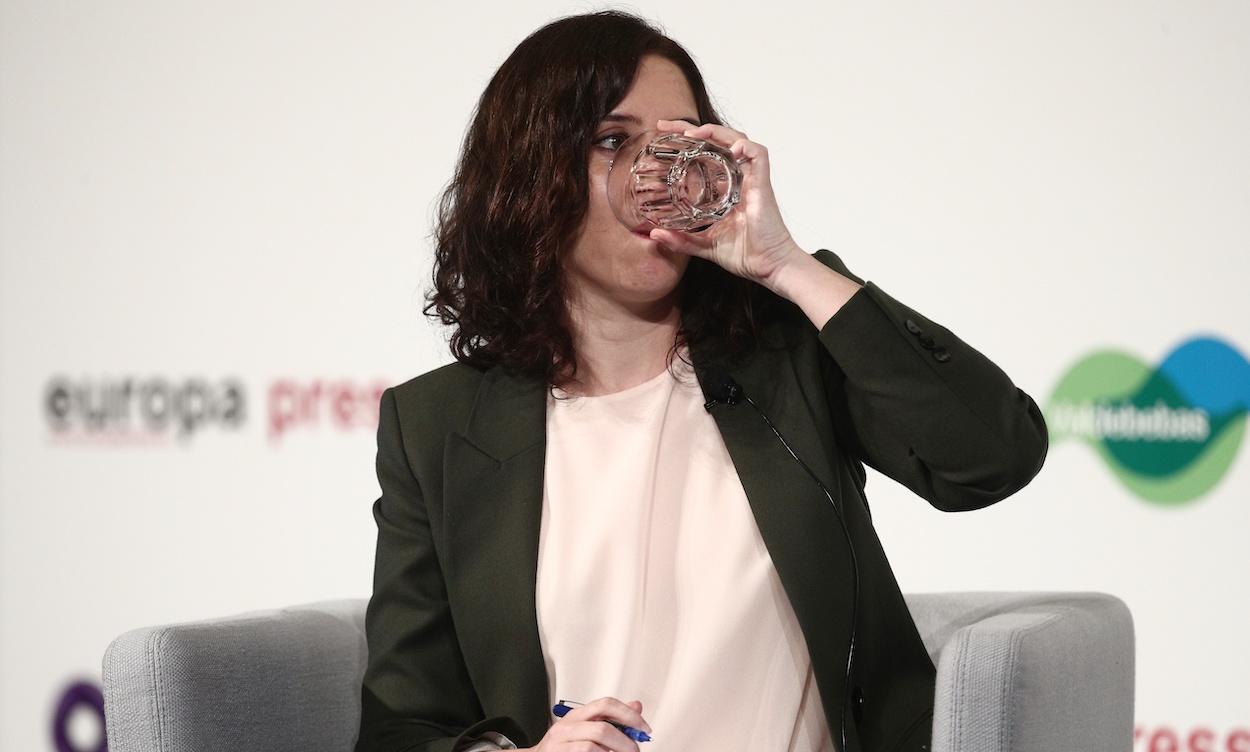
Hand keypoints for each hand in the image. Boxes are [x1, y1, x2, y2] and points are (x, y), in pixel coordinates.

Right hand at [523, 696, 651, 751]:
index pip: (606, 704)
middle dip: (625, 741)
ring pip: (594, 744)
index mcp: (576, 715)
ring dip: (615, 751)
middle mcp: (567, 726)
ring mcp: (561, 743)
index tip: (644, 727)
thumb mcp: (585, 728)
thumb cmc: (562, 747)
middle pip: (603, 727)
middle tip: (635, 749)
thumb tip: (636, 706)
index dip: (629, 715)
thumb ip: (609, 718)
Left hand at [650, 119, 802, 290]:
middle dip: (693, 129)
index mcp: (726, 188)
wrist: (768, 266)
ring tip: (694, 133)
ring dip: (716, 132)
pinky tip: (732, 150)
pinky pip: (759, 154)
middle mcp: (739, 179)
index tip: (663, 136)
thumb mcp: (703, 245)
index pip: (706, 155)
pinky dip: (746, 147)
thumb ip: (680, 240)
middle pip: (718, 141)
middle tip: (667, 127)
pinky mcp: (763, 183)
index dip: (686, 142)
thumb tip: (654, 235)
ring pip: (738, 140)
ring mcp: (751, 179)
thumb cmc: (745, 255)